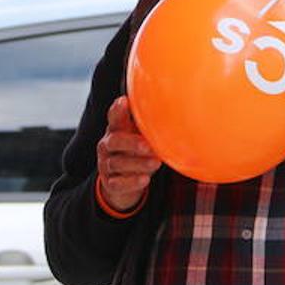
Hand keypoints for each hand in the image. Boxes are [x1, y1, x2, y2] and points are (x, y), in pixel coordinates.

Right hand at [96, 97, 159, 212]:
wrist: (122, 182)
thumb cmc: (135, 152)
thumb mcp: (140, 136)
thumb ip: (150, 125)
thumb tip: (178, 111)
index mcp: (116, 130)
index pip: (114, 117)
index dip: (118, 110)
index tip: (124, 101)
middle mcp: (108, 145)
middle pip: (115, 141)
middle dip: (131, 143)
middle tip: (148, 145)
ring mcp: (106, 164)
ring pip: (117, 163)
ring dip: (138, 163)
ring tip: (156, 163)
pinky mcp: (110, 183)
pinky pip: (118, 183)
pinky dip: (131, 182)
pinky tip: (145, 179)